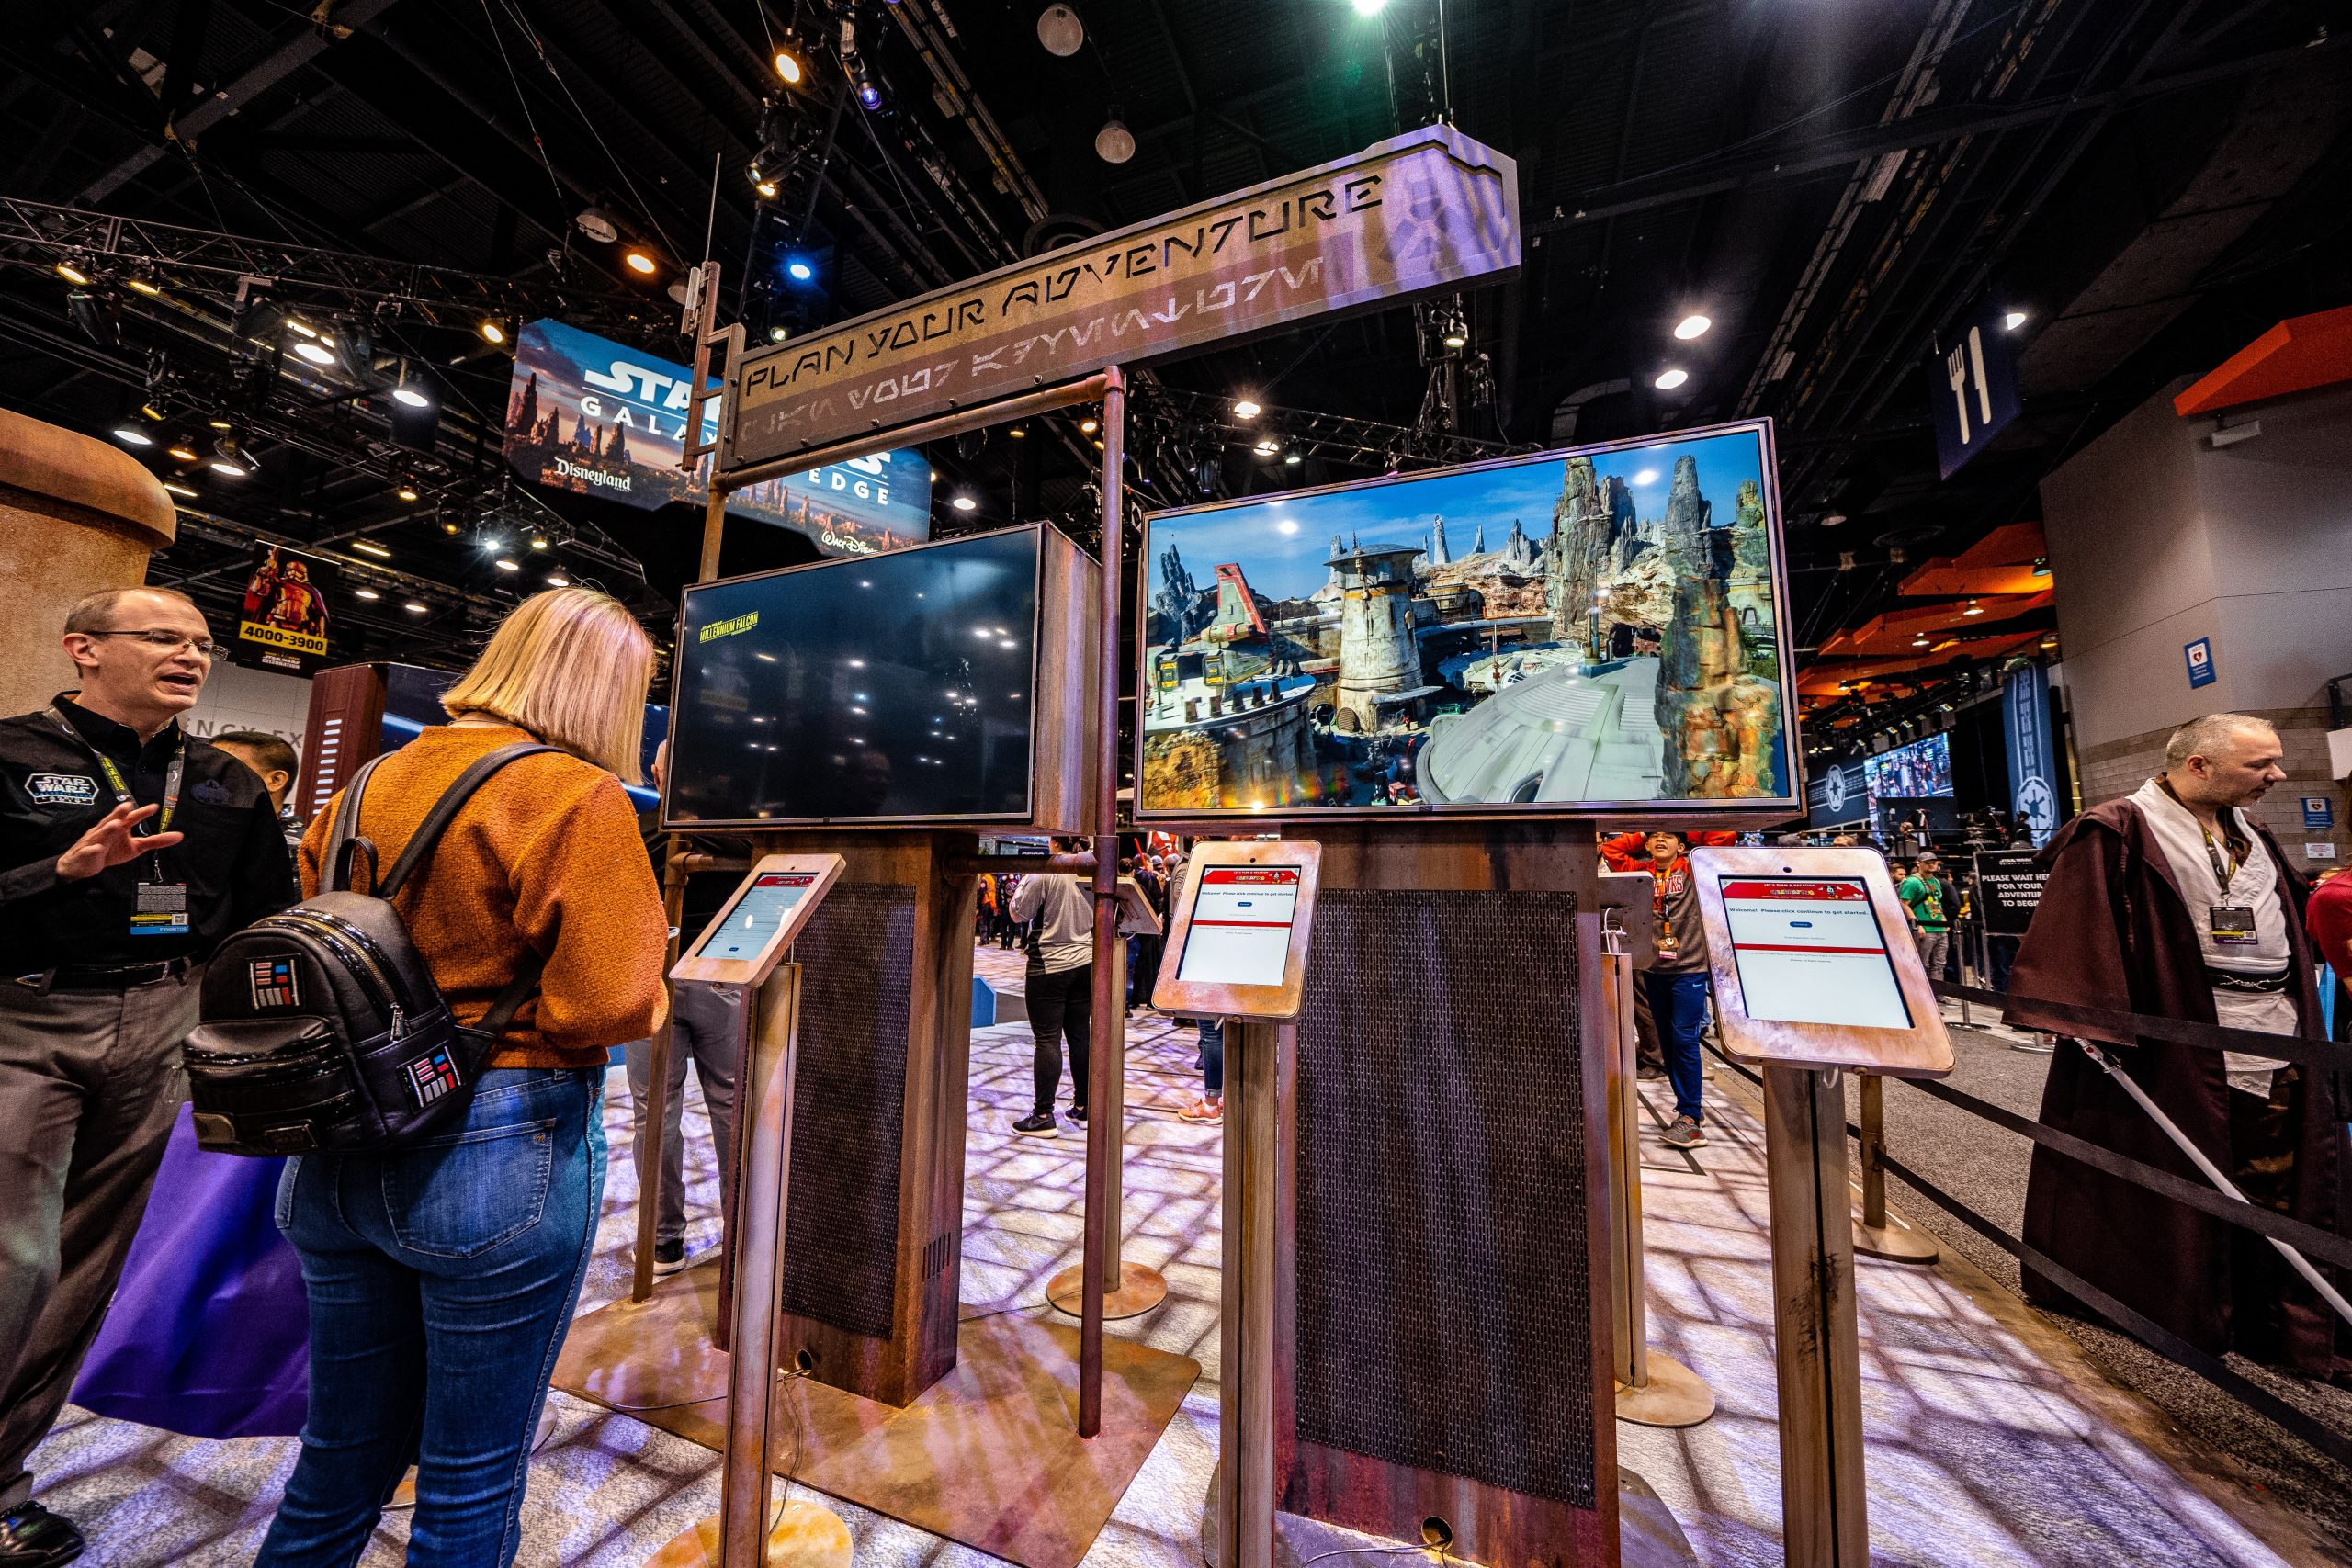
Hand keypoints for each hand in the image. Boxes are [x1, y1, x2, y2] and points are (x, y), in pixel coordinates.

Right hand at [56, 803, 182, 880]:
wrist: (82, 864)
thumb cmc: (110, 851)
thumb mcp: (136, 847)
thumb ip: (156, 840)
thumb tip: (179, 836)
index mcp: (118, 828)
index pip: (130, 818)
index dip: (141, 813)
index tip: (155, 807)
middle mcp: (106, 831)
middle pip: (113, 821)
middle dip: (119, 813)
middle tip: (127, 805)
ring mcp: (95, 841)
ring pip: (101, 834)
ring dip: (108, 829)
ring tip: (116, 824)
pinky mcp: (87, 854)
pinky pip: (89, 851)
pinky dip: (93, 850)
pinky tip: (97, 848)